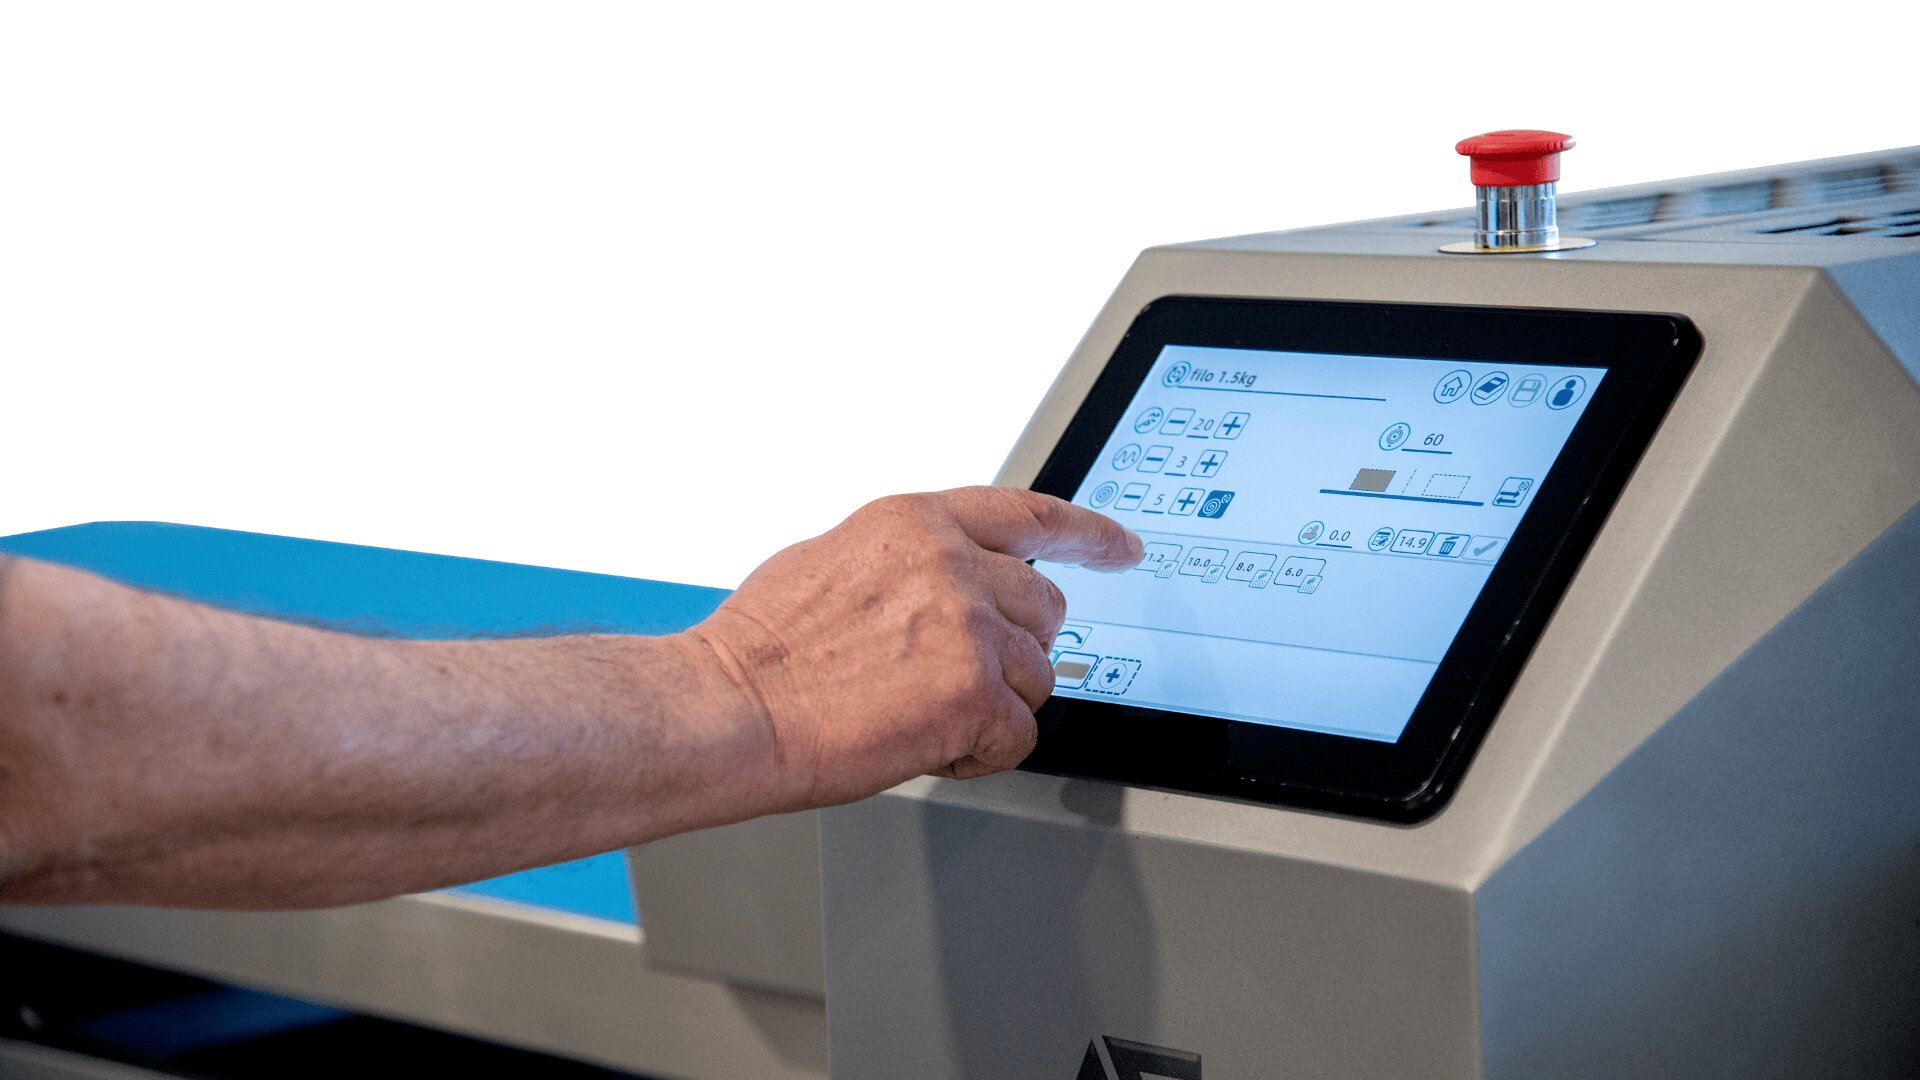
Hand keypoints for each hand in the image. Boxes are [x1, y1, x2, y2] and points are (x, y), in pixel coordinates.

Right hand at [685, 486, 1141, 809]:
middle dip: (1012, 651)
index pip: (1029, 514)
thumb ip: (908, 561)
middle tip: (949, 679)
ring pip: (1036, 676)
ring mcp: (969, 626)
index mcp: (916, 522)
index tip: (1121, 547)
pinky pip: (1019, 735)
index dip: (1087, 534)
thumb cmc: (764, 649)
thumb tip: (947, 579)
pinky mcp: (975, 692)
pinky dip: (979, 753)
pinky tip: (926, 745)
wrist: (732, 709)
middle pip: (1045, 609)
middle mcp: (951, 563)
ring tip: (917, 711)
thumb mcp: (835, 560)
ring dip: (990, 706)